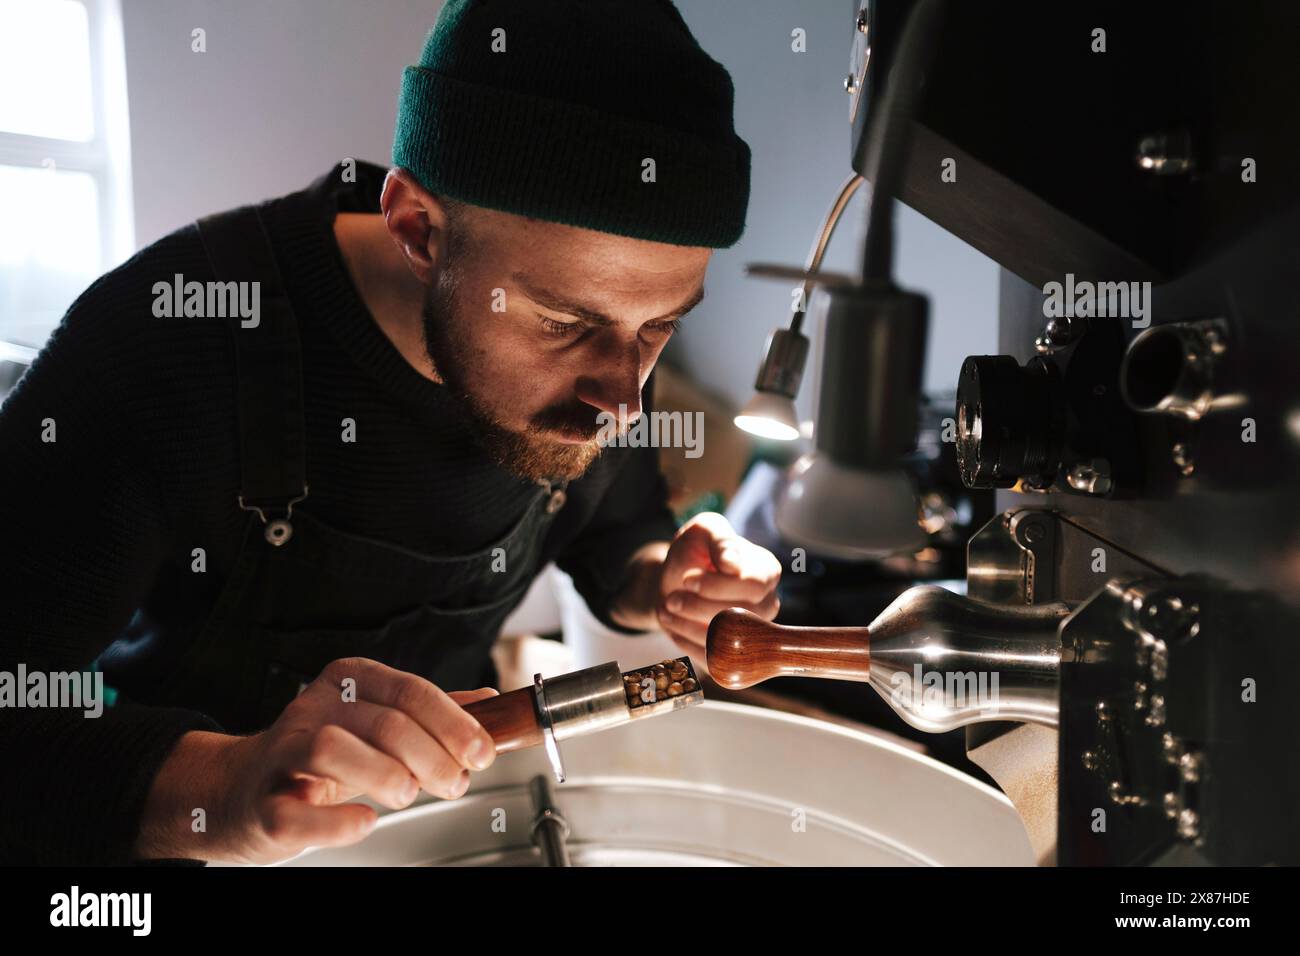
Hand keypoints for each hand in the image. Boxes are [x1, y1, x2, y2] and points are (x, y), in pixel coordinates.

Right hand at [135, 658, 498, 863]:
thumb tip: (492, 706)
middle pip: (384, 721)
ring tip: (408, 794)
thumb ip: (434, 716)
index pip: (411, 691)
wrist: (244, 792)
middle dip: (432, 756)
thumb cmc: (320, 760)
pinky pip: (296, 811)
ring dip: (385, 774)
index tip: (482, 751)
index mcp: (350, 683)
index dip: (454, 723)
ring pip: (333, 748)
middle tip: (454, 782)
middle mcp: (315, 708)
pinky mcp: (263, 803)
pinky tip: (364, 821)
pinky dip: (336, 820)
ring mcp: (284, 753)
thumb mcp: (379, 726)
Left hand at [655, 512, 781, 662]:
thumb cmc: (695, 551)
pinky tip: (673, 625)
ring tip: (666, 609)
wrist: (677, 580)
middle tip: (671, 598)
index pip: (753, 586)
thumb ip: (720, 542)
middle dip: (700, 608)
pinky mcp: (736, 656)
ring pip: (730, 642)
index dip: (717, 586)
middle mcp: (768, 604)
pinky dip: (688, 644)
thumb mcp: (704, 532)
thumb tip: (732, 565)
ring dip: (690, 627)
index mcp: (767, 571)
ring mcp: (754, 633)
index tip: (687, 578)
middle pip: (743, 616)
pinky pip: (717, 661)